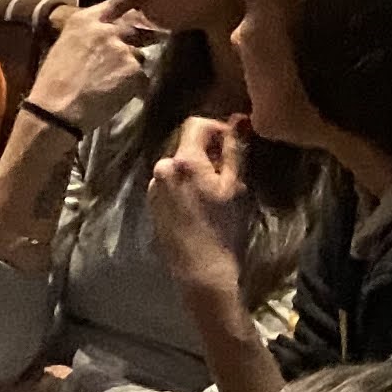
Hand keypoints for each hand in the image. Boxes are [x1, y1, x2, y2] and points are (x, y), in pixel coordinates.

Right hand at [27, 0, 158, 130]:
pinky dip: (135, 86)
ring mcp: (122, 49)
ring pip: (140, 56)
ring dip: (133, 67)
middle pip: (135, 28)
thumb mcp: (65, 45)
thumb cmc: (53, 82)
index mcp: (84, 20)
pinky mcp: (134, 71)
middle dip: (138, 39)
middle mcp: (106, 29)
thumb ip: (88, 34)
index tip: (142, 1)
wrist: (56, 110)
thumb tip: (105, 35)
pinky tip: (118, 95)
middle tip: (131, 54)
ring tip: (115, 83)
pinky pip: (143, 77)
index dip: (133, 1)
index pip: (119, 1)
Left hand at [146, 115, 251, 303]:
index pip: (196, 124)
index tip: (234, 144)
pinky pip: (171, 182)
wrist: (201, 271)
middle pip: (186, 145)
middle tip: (229, 173)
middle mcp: (162, 168)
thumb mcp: (234, 187)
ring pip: (179, 165)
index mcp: (183, 161)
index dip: (218, 128)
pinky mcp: (152, 202)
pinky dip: (185, 184)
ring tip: (216, 193)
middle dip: (208, 152)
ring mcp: (154, 186)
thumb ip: (234, 150)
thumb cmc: (224, 229)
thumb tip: (239, 120)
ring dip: (197, 169)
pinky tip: (200, 206)